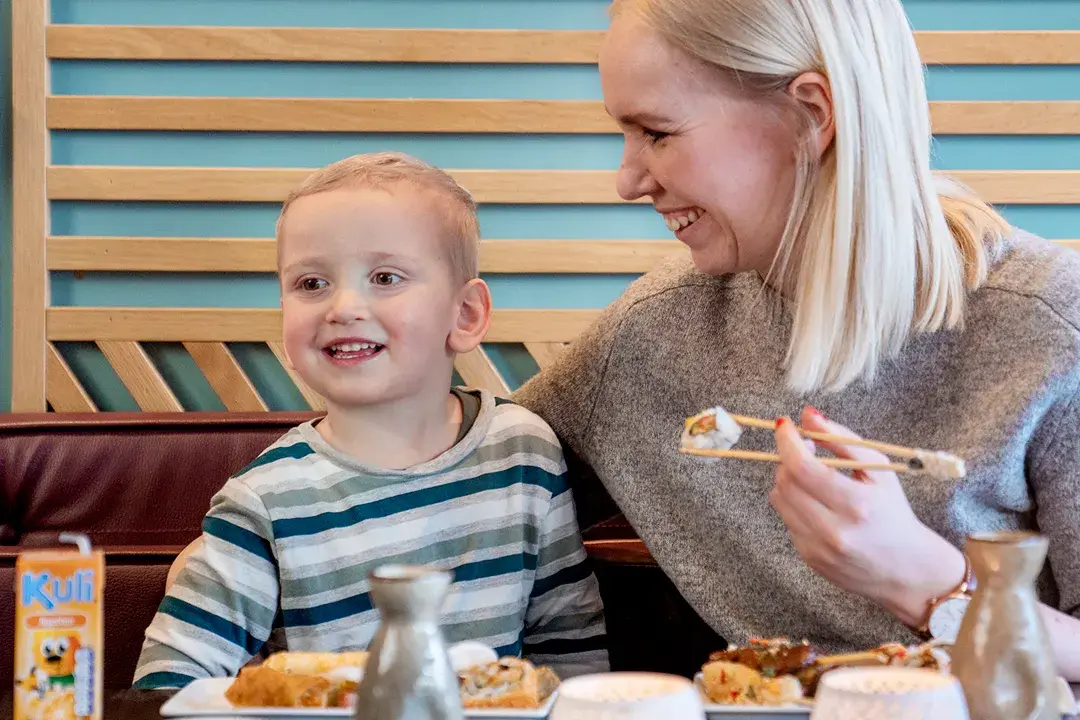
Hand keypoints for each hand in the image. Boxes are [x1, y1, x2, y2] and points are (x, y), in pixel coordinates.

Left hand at [769, 407, 965, 627]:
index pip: (801, 466)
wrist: (906, 570)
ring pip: (779, 500)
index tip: (785, 426)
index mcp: (855, 504)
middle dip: (788, 458)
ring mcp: (818, 548)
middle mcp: (833, 530)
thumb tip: (808, 415)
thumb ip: (842, 439)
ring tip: (813, 478)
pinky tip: (819, 506)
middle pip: (785, 481)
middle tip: (806, 450)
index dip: (787, 441)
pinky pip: (787, 520)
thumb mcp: (879, 471)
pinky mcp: (809, 558)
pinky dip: (796, 505)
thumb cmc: (894, 513)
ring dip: (789, 481)